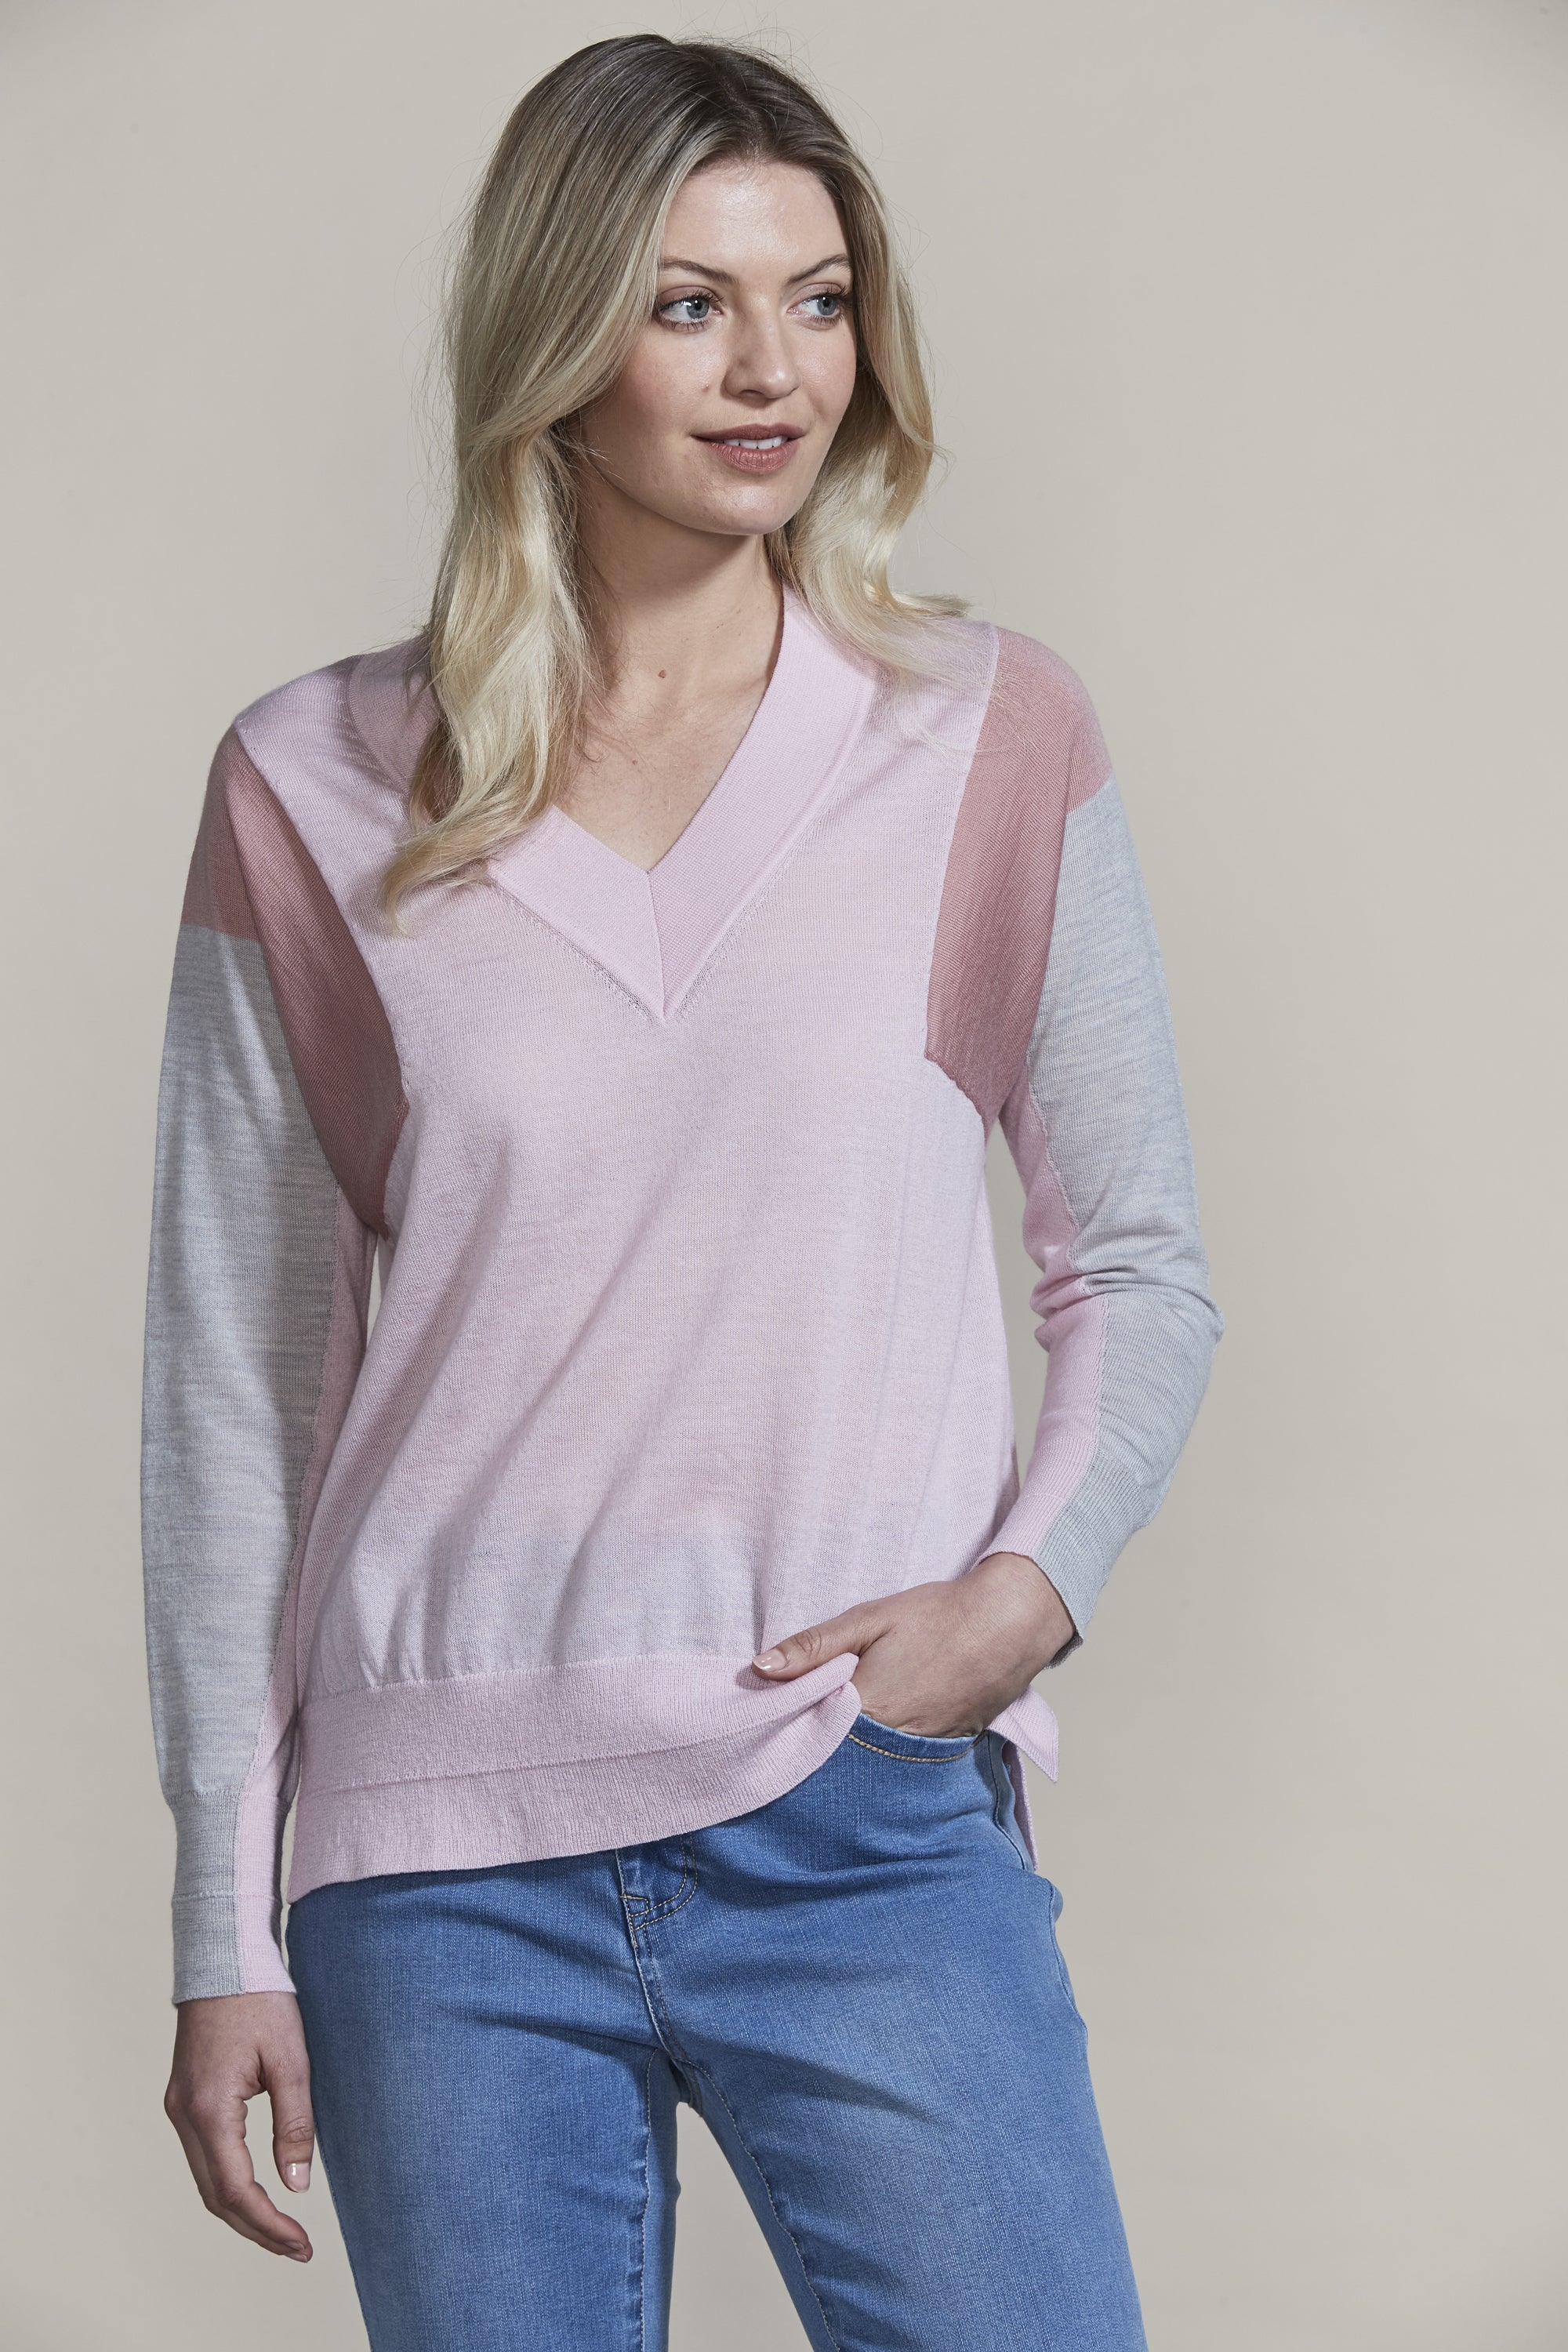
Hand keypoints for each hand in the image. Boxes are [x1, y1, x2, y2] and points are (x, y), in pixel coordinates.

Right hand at [164, 1991, 315, 2260]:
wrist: (224, 1957)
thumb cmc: (261, 2001)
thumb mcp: (290, 2060)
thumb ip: (295, 2124)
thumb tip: (297, 2185)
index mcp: (209, 2110)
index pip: (236, 2190)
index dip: (269, 2225)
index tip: (302, 2244)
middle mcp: (184, 2116)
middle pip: (215, 2196)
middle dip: (256, 2229)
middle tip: (297, 2248)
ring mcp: (179, 2108)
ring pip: (206, 2180)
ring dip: (241, 2209)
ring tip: (282, 2229)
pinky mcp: (184, 2099)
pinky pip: (204, 2156)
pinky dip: (229, 2182)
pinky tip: (257, 2189)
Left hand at [751, 1551, 1076, 1735]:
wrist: (1009, 1624)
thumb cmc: (938, 1616)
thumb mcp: (868, 1618)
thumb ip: (814, 1646)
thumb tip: (759, 1668)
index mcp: (864, 1707)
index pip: (805, 1735)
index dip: (783, 1730)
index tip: (761, 1723)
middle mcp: (890, 1739)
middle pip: (833, 1755)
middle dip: (810, 1744)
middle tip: (787, 1730)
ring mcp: (919, 1749)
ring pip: (865, 1761)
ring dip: (844, 1752)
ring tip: (827, 1732)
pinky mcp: (942, 1748)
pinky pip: (899, 1759)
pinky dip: (880, 1751)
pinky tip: (871, 1734)